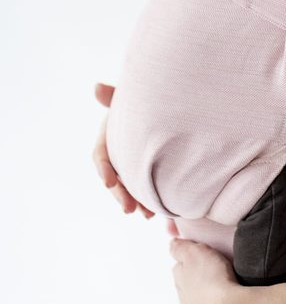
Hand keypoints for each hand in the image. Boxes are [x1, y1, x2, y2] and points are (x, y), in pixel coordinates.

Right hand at [92, 81, 154, 217]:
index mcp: (108, 136)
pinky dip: (148, 201)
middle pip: (114, 178)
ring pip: (128, 187)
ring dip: (135, 202)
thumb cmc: (147, 98)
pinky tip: (157, 213)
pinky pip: (142, 189)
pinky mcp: (144, 172)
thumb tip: (96, 87)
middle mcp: (116, 153)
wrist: (171, 107)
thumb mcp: (132, 99)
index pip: (100, 155)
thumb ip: (115, 96)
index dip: (103, 169)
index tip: (109, 182)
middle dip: (120, 195)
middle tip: (129, 209)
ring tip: (147, 216)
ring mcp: (129, 164)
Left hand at [169, 237, 252, 303]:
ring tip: (227, 299)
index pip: (180, 270)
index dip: (191, 263)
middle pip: (189, 293)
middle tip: (217, 279)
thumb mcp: (196, 253)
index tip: (202, 260)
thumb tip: (171, 244)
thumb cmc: (216, 281)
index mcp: (181, 283)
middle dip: (199, 287)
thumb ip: (181, 248)